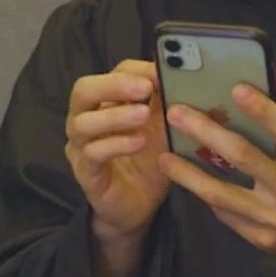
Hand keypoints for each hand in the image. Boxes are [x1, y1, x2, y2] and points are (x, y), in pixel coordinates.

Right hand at [65, 59, 171, 244]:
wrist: (138, 207)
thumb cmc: (148, 162)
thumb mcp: (163, 129)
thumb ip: (169, 105)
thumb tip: (194, 80)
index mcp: (106, 102)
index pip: (112, 73)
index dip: (136, 70)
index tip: (162, 71)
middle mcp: (85, 119)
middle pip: (84, 90)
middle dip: (114, 85)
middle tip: (145, 88)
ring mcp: (81, 147)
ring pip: (83, 123)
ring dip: (115, 115)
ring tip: (143, 114)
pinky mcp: (85, 173)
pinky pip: (93, 154)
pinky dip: (116, 144)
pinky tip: (139, 143)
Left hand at [159, 83, 275, 276]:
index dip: (261, 109)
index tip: (235, 88)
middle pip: (242, 156)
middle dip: (206, 132)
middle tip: (177, 113)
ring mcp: (272, 217)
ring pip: (221, 192)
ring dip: (188, 173)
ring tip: (164, 155)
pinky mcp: (258, 237)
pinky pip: (224, 212)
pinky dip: (203, 193)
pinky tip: (185, 178)